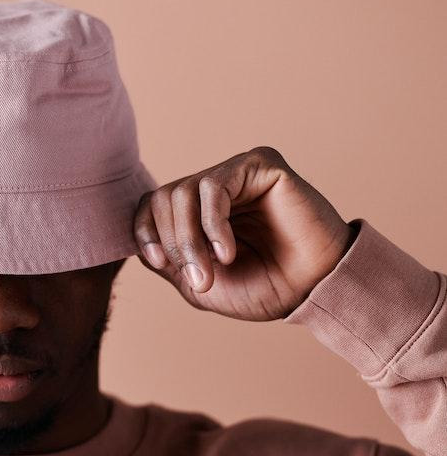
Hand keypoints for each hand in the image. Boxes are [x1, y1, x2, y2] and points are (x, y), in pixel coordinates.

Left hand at [133, 146, 354, 320]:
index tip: (158, 262)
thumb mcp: (200, 285)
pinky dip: (212, 224)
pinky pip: (213, 186)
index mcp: (199, 211)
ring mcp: (236, 173)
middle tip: (198, 280)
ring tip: (211, 271)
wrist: (314, 291)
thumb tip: (140, 246)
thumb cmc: (264, 289)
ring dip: (189, 239)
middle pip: (162, 198)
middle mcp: (214, 187)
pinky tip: (226, 252)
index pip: (151, 205)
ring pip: (182, 192)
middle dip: (172, 244)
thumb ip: (168, 261)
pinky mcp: (259, 164)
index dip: (145, 232)